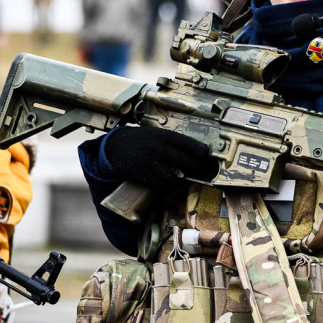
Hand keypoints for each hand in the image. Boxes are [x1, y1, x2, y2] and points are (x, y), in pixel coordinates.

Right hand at [102, 125, 216, 191]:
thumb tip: (194, 151)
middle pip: (188, 163)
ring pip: (175, 179)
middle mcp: (160, 149)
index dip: (202, 154)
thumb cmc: (139, 140)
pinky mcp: (143, 175)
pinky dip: (166, 189)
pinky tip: (167, 186)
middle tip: (201, 173)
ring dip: (181, 183)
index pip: (191, 145)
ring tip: (183, 183)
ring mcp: (152, 163)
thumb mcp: (156, 134)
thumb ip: (172, 142)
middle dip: (197, 171)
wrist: (114, 146)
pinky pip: (160, 186)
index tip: (208, 158)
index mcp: (165, 136)